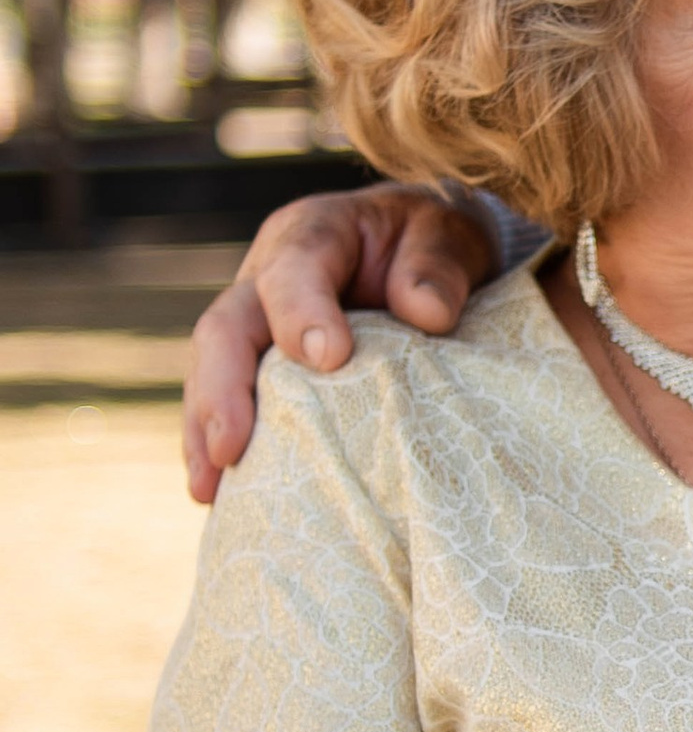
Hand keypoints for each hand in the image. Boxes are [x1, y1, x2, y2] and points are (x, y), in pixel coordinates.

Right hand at [183, 186, 497, 500]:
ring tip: (208, 489)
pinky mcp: (262, 370)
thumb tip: (428, 314)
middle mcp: (267, 280)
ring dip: (204, 431)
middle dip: (222, 389)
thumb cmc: (436, 244)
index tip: (329, 358)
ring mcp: (257, 327)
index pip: (292, 269)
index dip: (301, 311)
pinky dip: (218, 447)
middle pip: (225, 329)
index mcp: (312, 235)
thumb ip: (438, 266)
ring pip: (213, 374)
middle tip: (231, 448)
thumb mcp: (450, 236)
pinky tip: (218, 496)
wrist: (429, 254)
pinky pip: (232, 406)